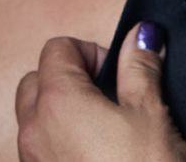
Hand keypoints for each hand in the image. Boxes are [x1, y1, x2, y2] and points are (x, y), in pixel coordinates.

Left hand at [15, 20, 185, 160]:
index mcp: (58, 102)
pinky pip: (40, 152)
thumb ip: (140, 67)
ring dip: (62, 113)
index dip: (90, 52)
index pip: (57, 48)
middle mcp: (34, 132)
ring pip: (34, 119)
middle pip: (36, 80)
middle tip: (110, 97)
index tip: (117, 72)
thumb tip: (141, 36)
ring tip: (106, 130)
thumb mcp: (151, 114)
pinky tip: (97, 158)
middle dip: (69, 79)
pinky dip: (60, 144)